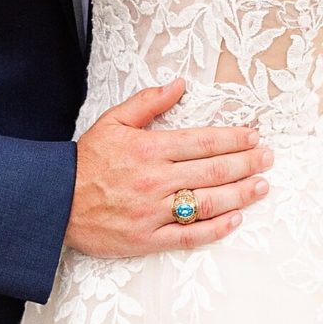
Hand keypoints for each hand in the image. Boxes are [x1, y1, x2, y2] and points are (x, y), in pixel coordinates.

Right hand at [66, 80, 273, 256]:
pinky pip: (189, 236)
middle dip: (246, 163)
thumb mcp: (113, 121)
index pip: (203, 142)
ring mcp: (153, 212)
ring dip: (240, 194)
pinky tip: (236, 220)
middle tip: (268, 158)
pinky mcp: (148, 239)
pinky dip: (216, 229)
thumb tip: (179, 84)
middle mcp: (156, 180)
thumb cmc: (85, 162)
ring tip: (261, 186)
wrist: (54, 202)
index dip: (234, 139)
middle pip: (213, 171)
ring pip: (207, 203)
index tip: (254, 136)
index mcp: (150, 149)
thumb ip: (148, 102)